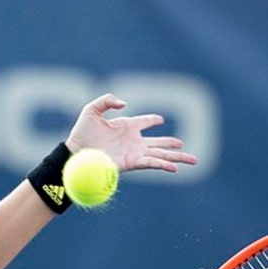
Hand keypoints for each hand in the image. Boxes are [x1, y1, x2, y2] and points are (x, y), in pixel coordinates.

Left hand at [65, 93, 197, 172]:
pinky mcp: (131, 162)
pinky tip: (175, 168)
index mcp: (126, 126)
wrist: (76, 152)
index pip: (145, 122)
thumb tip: (125, 104)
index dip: (152, 120)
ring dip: (177, 157)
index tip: (160, 120)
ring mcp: (134, 152)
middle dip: (174, 145)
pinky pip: (152, 163)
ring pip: (161, 154)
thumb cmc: (81, 132)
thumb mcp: (92, 110)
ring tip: (193, 160)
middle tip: (185, 146)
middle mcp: (133, 141)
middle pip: (159, 143)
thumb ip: (108, 100)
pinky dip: (163, 164)